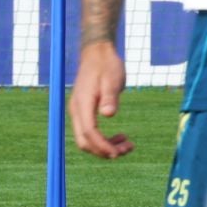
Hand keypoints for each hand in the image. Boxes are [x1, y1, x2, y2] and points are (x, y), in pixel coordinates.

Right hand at [69, 39, 133, 157]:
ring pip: (87, 140)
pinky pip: (91, 133)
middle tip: (127, 150)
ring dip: (106, 147)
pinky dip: (104, 140)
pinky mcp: (85, 112)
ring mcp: (80, 112)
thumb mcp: (112, 79)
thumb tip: (108, 114)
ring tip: (128, 146)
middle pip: (84, 141)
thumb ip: (110, 97)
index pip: (89, 132)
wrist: (98, 54)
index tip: (118, 153)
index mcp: (83, 104)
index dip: (102, 145)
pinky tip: (120, 138)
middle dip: (104, 151)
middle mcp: (77, 111)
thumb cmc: (107, 65)